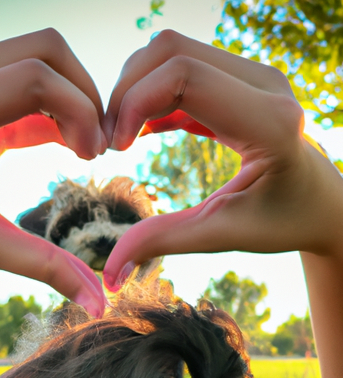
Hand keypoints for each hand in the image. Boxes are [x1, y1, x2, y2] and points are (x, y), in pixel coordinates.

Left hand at [0, 28, 106, 315]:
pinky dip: (54, 100)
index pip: (33, 80)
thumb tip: (100, 305)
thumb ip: (46, 268)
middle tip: (94, 149)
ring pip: (39, 53)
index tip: (94, 156)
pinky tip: (62, 139)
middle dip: (85, 96)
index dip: (81, 111)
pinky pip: (25, 71)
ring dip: (73, 95)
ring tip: (82, 146)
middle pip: (45, 51)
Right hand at [102, 30, 342, 289]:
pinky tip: (141, 131)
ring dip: (135, 90)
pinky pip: (181, 70)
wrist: (318, 203)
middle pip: (171, 52)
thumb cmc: (281, 221)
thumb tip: (110, 275)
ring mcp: (252, 78)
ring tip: (121, 138)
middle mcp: (264, 84)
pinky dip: (152, 94)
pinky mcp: (238, 83)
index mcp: (268, 121)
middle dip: (125, 92)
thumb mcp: (222, 234)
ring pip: (172, 53)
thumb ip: (163, 243)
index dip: (134, 103)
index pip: (184, 76)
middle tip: (109, 143)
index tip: (114, 149)